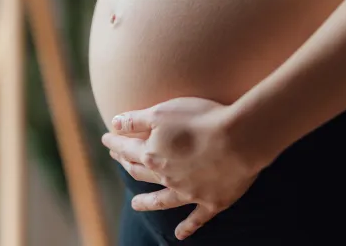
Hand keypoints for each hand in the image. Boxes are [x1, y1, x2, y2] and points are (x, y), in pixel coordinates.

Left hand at [101, 97, 259, 240]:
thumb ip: (135, 120)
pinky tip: (179, 235)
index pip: (127, 148)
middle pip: (141, 172)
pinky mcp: (211, 201)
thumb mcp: (161, 112)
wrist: (239, 139)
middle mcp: (166, 177)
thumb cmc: (200, 119)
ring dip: (147, 202)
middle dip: (127, 164)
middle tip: (119, 160)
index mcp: (152, 154)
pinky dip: (187, 227)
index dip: (115, 143)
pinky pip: (196, 219)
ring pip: (162, 200)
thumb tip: (113, 123)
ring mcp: (188, 192)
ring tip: (136, 204)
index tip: (106, 138)